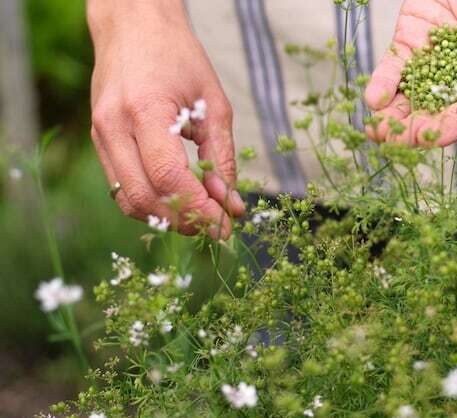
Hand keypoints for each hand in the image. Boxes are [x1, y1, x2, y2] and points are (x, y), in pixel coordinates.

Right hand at [88, 1, 243, 238]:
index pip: (168, 177)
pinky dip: (151, 202)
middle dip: (184, 220)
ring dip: (166, 218)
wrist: (132, 26)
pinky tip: (178, 200)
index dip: (199, 208)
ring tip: (200, 216)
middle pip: (144, 197)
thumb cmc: (178, 58)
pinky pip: (121, 187)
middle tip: (215, 226)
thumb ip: (222, 156)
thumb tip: (231, 205)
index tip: (226, 225)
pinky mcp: (99, 141)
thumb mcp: (213, 103)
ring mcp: (100, 135)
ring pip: (128, 200)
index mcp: (144, 110)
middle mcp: (114, 126)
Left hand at [365, 0, 456, 146]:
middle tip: (395, 141)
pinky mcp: (415, 37)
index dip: (456, 123)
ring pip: (413, 93)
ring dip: (395, 114)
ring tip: (376, 132)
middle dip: (416, 127)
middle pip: (439, 109)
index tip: (435, 137)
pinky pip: (397, 65)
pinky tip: (373, 99)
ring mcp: (438, 57)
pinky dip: (384, 83)